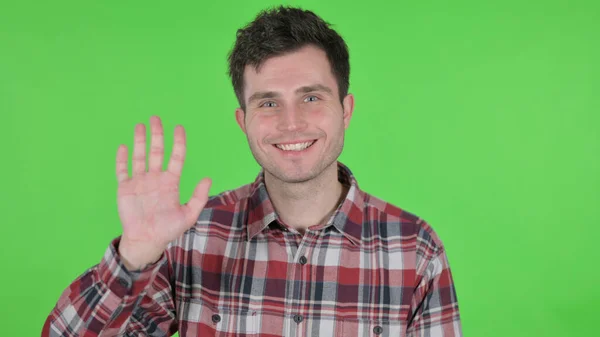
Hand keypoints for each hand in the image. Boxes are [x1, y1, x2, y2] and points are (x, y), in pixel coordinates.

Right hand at [115, 116, 211, 269]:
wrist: (146, 241)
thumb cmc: (168, 229)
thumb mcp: (188, 215)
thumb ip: (198, 197)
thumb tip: (208, 178)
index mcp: (171, 182)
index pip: (176, 157)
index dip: (178, 142)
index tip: (179, 128)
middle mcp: (156, 178)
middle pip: (157, 151)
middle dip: (157, 135)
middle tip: (156, 118)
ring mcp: (140, 182)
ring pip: (140, 156)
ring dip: (139, 141)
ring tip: (140, 125)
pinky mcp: (125, 188)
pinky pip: (123, 170)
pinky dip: (122, 159)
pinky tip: (124, 146)